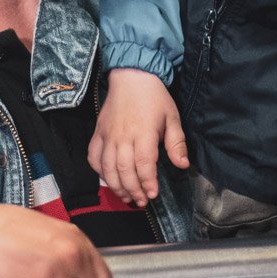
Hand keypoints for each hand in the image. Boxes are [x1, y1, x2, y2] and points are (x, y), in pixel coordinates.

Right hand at [87, 68, 189, 206]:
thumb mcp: (172, 117)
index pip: (144, 164)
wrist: (131, 76)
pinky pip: (93, 156)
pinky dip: (99, 171)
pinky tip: (108, 178)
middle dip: (133, 190)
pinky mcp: (98, 132)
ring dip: (116, 186)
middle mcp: (123, 137)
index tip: (153, 194)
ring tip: (127, 196)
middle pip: (124, 170)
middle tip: (142, 201)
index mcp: (143, 133)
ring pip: (107, 168)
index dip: (148, 183)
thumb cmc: (154, 97)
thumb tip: (183, 165)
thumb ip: (176, 143)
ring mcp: (108, 135)